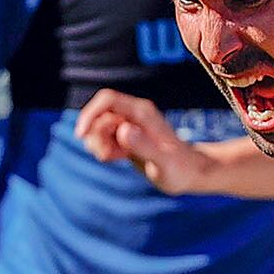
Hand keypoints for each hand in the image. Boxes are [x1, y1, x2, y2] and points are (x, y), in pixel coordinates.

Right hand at [76, 90, 212, 194]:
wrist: (191, 173)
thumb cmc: (181, 169)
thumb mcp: (162, 162)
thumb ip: (143, 146)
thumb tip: (122, 130)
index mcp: (142, 112)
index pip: (106, 100)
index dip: (89, 114)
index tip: (81, 136)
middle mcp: (134, 113)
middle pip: (98, 116)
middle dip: (96, 138)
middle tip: (112, 157)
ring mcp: (129, 123)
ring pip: (98, 127)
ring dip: (100, 145)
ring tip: (120, 158)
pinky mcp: (127, 134)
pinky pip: (104, 137)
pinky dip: (105, 149)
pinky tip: (121, 158)